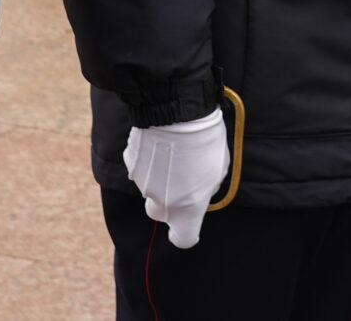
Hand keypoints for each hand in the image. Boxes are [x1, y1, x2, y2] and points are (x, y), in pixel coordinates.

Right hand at [124, 109, 228, 248]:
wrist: (177, 111)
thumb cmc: (205, 140)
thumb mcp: (219, 168)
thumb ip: (206, 188)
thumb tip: (199, 189)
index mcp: (188, 209)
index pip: (184, 239)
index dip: (185, 232)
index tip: (188, 223)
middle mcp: (162, 202)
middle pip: (160, 213)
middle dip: (168, 203)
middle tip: (180, 180)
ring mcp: (143, 184)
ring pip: (150, 188)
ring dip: (159, 176)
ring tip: (173, 151)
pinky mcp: (131, 164)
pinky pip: (140, 167)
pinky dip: (147, 160)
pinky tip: (159, 141)